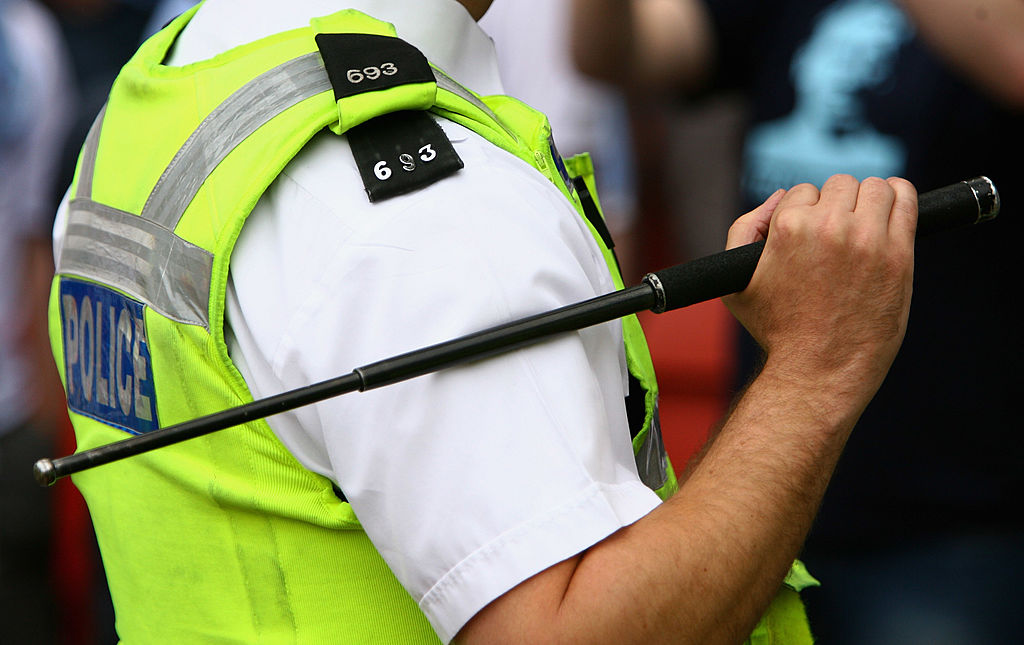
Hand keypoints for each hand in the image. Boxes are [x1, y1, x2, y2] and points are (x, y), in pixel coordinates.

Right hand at [724, 175, 916, 403]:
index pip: (801, 192)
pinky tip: (890, 211)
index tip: (809, 239)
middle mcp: (829, 227)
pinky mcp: (898, 254)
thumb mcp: (736, 284)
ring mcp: (867, 239)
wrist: (817, 370)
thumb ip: (745, 228)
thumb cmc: (776, 330)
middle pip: (838, 185)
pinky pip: (905, 199)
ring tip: (864, 226)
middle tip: (836, 238)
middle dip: (835, 206)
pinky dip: (898, 197)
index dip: (804, 215)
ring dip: (868, 201)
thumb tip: (781, 197)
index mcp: (788, 228)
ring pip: (874, 187)